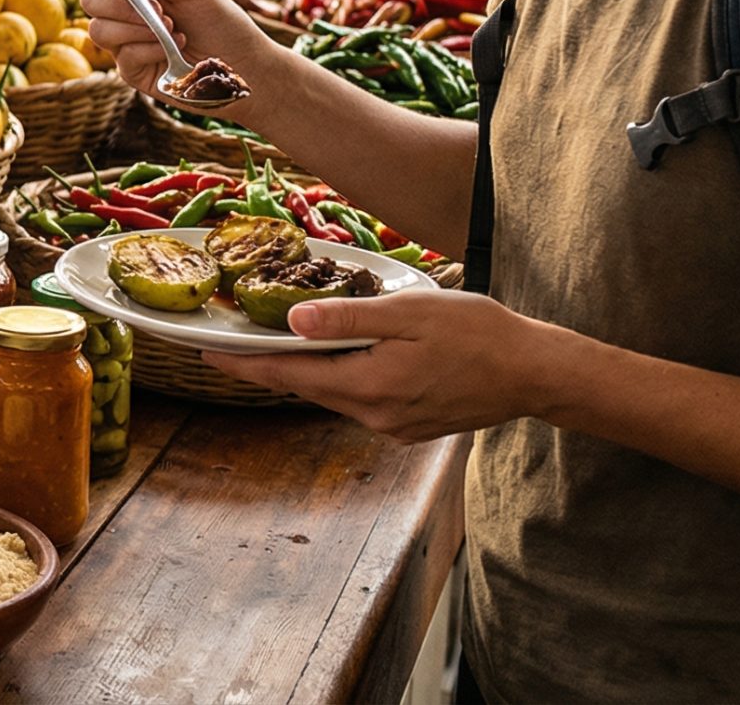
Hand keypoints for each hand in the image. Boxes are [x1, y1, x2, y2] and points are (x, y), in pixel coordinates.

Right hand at [73, 0, 277, 110]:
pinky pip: (122, 55)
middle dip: (123, 3)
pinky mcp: (131, 70)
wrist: (244, 63)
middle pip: (90, 0)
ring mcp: (125, 41)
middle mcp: (123, 11)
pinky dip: (150, 49)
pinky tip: (174, 51)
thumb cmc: (221, 20)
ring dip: (140, 27)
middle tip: (161, 9)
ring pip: (99, 30)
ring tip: (175, 30)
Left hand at [201, 290, 570, 440]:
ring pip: (333, 392)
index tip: (204, 352)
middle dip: (268, 364)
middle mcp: (375, 415)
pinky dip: (342, 376)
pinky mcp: (409, 426)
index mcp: (370, 386)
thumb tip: (293, 322)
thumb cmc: (479, 333)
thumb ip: (350, 320)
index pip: (288, 375)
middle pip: (306, 386)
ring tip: (280, 341)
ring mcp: (393, 426)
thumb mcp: (411, 313)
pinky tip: (341, 355)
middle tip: (230, 342)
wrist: (535, 373)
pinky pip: (360, 399)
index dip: (242, 364)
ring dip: (308, 369)